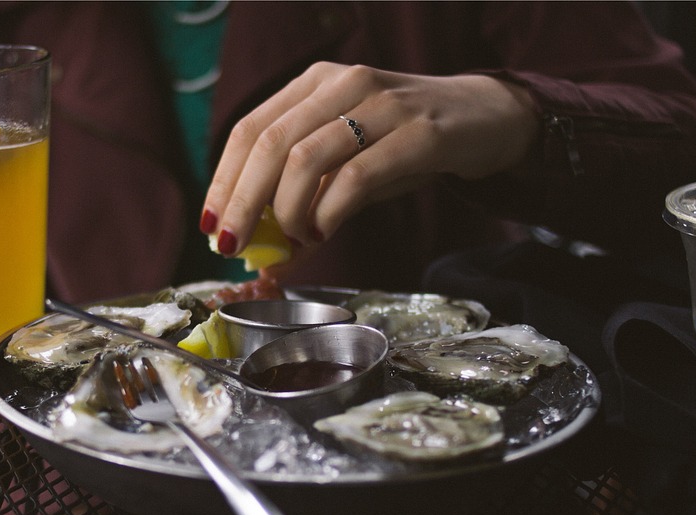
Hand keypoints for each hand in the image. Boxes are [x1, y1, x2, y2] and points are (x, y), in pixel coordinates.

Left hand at [201, 62, 538, 254]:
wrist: (484, 118)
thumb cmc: (403, 144)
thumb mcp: (347, 162)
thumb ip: (306, 197)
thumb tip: (265, 251)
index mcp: (314, 83)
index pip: (249, 130)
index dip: (223, 181)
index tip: (211, 225)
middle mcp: (343, 83)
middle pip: (269, 144)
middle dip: (242, 204)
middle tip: (234, 247)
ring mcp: (382, 104)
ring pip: (306, 159)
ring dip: (287, 212)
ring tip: (294, 240)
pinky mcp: (419, 133)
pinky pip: (355, 177)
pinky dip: (329, 214)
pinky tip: (325, 230)